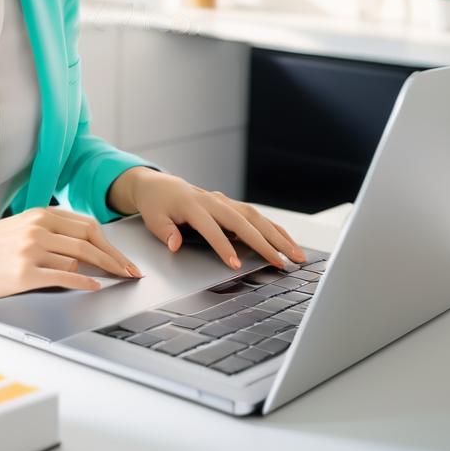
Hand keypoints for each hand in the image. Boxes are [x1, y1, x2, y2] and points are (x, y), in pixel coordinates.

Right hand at [0, 207, 143, 298]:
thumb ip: (49, 233)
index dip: (111, 244)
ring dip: (103, 271)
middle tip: (131, 273)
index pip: (87, 226)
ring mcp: (30, 249)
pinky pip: (62, 276)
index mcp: (39, 214)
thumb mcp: (20, 228)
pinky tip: (94, 286)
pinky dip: (83, 281)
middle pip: (90, 240)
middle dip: (116, 258)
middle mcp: (37, 228)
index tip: (125, 259)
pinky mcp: (23, 273)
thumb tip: (83, 251)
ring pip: (79, 257)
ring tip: (117, 281)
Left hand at [128, 169, 307, 270]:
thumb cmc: (156, 204)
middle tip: (281, 263)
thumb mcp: (152, 218)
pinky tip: (289, 243)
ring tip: (296, 255)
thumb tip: (174, 244)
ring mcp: (225, 202)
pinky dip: (274, 230)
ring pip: (256, 217)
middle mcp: (213, 201)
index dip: (223, 246)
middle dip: (264, 242)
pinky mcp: (232, 206)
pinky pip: (257, 217)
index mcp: (192, 204)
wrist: (159, 185)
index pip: (211, 228)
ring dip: (278, 236)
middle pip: (243, 221)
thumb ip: (165, 232)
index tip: (235, 265)